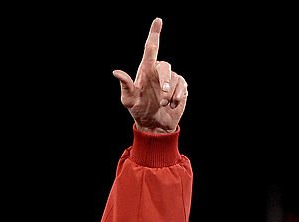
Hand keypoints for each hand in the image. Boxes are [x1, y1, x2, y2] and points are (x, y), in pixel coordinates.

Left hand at [113, 17, 187, 133]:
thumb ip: (125, 85)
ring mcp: (171, 79)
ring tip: (164, 105)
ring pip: (174, 79)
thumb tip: (116, 72)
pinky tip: (172, 105)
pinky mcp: (181, 87)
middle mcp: (158, 72)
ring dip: (170, 94)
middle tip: (163, 98)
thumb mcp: (129, 100)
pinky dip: (178, 97)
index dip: (154, 33)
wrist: (154, 125)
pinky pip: (182, 86)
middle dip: (165, 82)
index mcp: (145, 70)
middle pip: (165, 66)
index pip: (150, 49)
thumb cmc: (139, 110)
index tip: (158, 20)